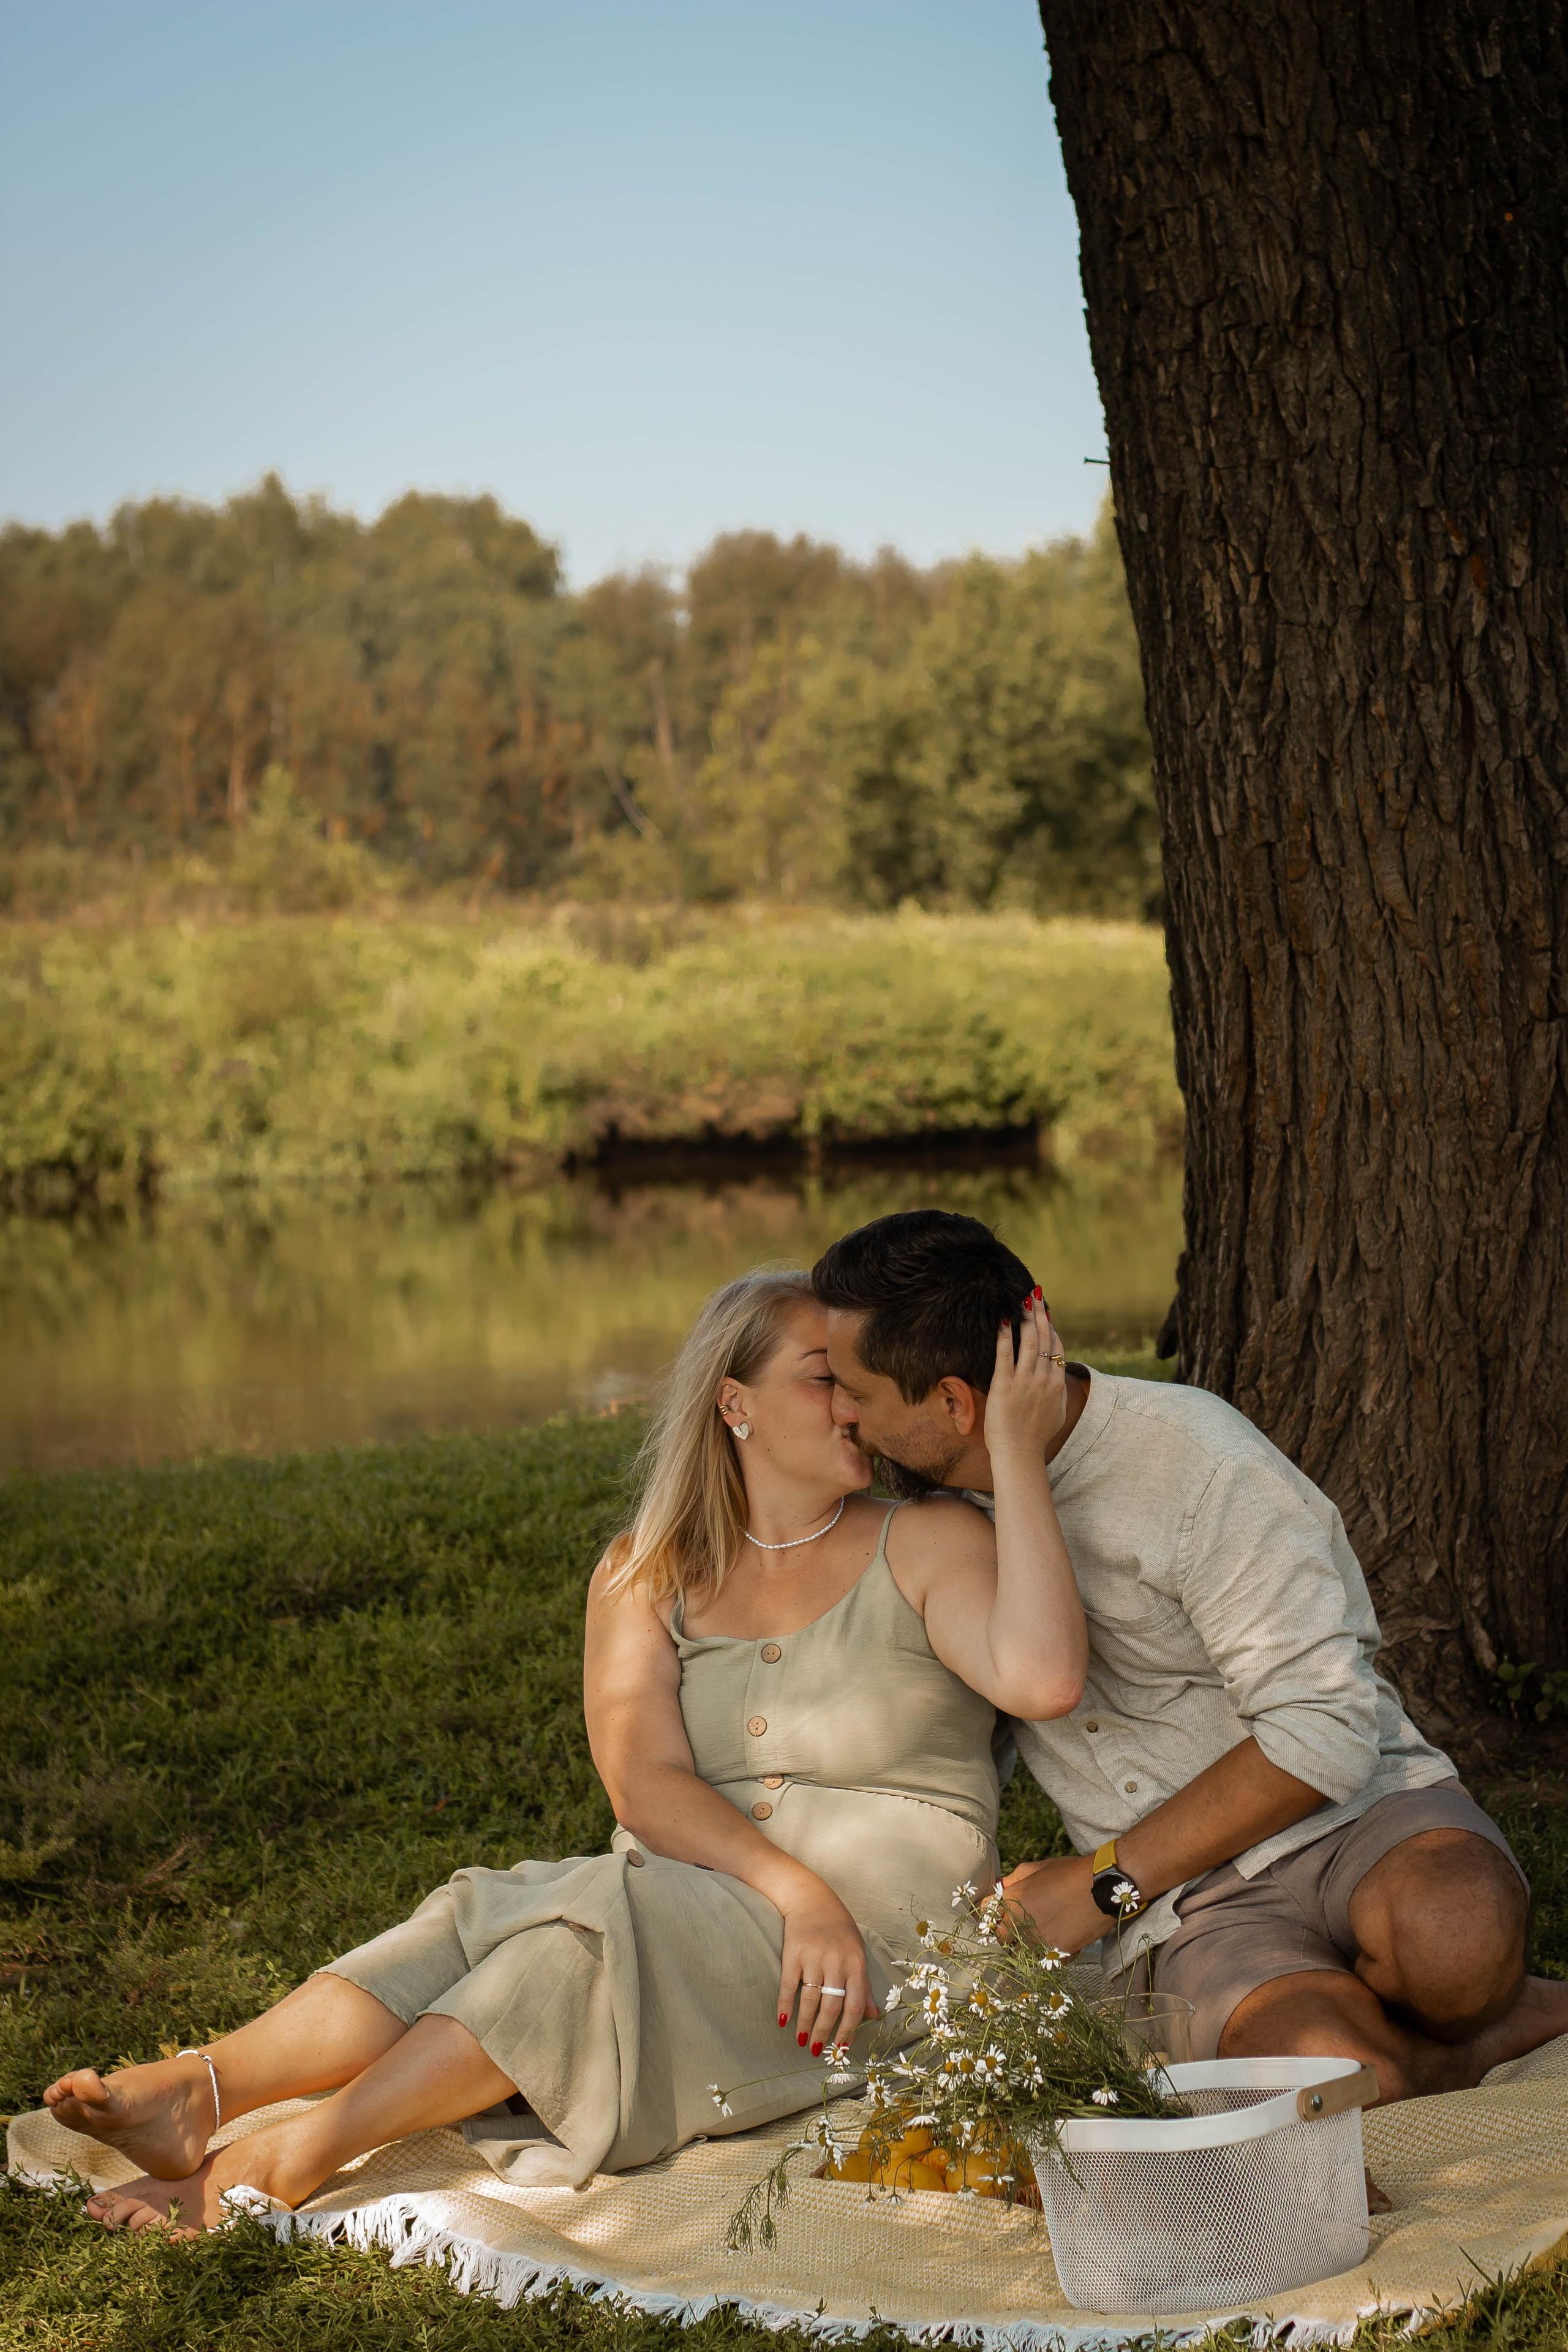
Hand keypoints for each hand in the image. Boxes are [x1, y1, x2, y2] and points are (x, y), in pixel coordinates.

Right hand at [778, 1891, 878, 2055]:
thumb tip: (873, 2015)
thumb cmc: (838, 1929)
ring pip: (810, 1999)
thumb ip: (864, 1985)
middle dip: (824, 2032)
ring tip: (801, 2040)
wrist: (810, 1898)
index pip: (855, 2005)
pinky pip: (788, 1985)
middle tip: (817, 2050)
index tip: (840, 2049)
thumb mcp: (857, 1953)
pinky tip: (783, 2020)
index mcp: (856, 1963)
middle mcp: (836, 1962)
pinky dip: (785, 2004)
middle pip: (831, 2006)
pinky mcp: (793, 1953)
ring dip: (805, 2024)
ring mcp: (814, 1957)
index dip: (848, 2030)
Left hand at [984, 1291, 1067, 1460]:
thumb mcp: (1057, 1413)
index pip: (1056, 1349)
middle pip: (1044, 1339)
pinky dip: (1005, 1335)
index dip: (1051, 1329)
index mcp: (1056, 1384)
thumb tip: (1060, 1381)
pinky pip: (1005, 1354)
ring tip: (1022, 1299)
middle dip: (1039, 1314)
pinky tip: (1004, 1319)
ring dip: (1026, 1318)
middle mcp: (1043, 1379)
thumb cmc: (1036, 1438)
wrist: (1020, 1454)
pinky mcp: (1004, 1385)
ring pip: (1028, 1342)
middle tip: (1035, 1295)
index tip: (1046, 1314)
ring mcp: (1024, 1381)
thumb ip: (1060, 1393)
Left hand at [1000, 1853, 1104, 1956]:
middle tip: (1020, 1925)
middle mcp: (1019, 1924)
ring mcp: (1036, 1942)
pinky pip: (1043, 1960)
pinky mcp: (1054, 1954)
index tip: (1000, 1912)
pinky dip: (1047, 1954)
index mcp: (1011, 1901)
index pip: (985, 1913)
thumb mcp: (1036, 1867)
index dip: (992, 1912)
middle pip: (999, 1937)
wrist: (1100, 1888)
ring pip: (1019, 1953)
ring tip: (1039, 1935)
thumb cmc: (1068, 1873)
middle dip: (1006, 1932)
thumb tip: (1002, 1888)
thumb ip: (1014, 1879)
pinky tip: (1057, 1940)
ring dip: (1025, 1946)